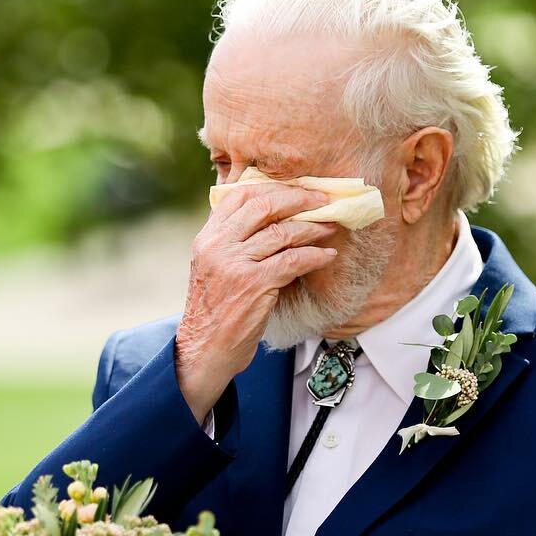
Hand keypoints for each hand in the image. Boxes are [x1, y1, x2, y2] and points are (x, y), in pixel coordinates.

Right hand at [175, 183, 337, 421]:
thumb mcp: (213, 267)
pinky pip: (293, 260)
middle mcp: (218, 246)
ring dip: (312, 228)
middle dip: (299, 199)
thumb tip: (269, 217)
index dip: (273, 186)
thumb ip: (231, 241)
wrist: (205, 348)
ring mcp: (235, 264)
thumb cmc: (215, 309)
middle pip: (264, 205)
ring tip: (330, 227)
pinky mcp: (254, 283)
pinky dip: (315, 255)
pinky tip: (327, 255)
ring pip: (282, 232)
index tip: (297, 189)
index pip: (240, 195)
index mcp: (207, 238)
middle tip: (323, 201)